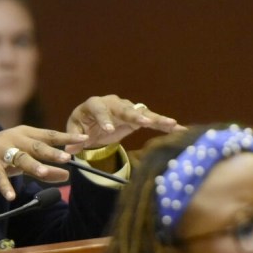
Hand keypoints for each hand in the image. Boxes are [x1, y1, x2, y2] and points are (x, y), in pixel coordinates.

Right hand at [0, 125, 88, 200]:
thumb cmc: (0, 158)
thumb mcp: (23, 163)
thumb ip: (45, 169)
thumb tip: (67, 176)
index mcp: (25, 134)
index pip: (49, 135)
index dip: (66, 138)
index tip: (84, 140)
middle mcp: (13, 138)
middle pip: (36, 145)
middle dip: (52, 152)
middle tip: (67, 158)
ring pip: (19, 158)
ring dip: (32, 165)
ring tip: (43, 172)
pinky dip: (5, 186)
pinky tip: (11, 196)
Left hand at [65, 95, 183, 150]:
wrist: (93, 122)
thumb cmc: (83, 125)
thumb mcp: (75, 130)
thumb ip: (74, 139)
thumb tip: (71, 149)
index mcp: (94, 105)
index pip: (99, 109)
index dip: (104, 119)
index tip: (109, 129)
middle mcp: (113, 103)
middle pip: (124, 108)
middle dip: (135, 115)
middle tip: (145, 123)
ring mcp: (127, 108)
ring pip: (142, 112)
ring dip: (157, 118)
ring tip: (172, 124)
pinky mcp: (138, 116)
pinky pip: (152, 120)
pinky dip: (164, 124)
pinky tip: (180, 129)